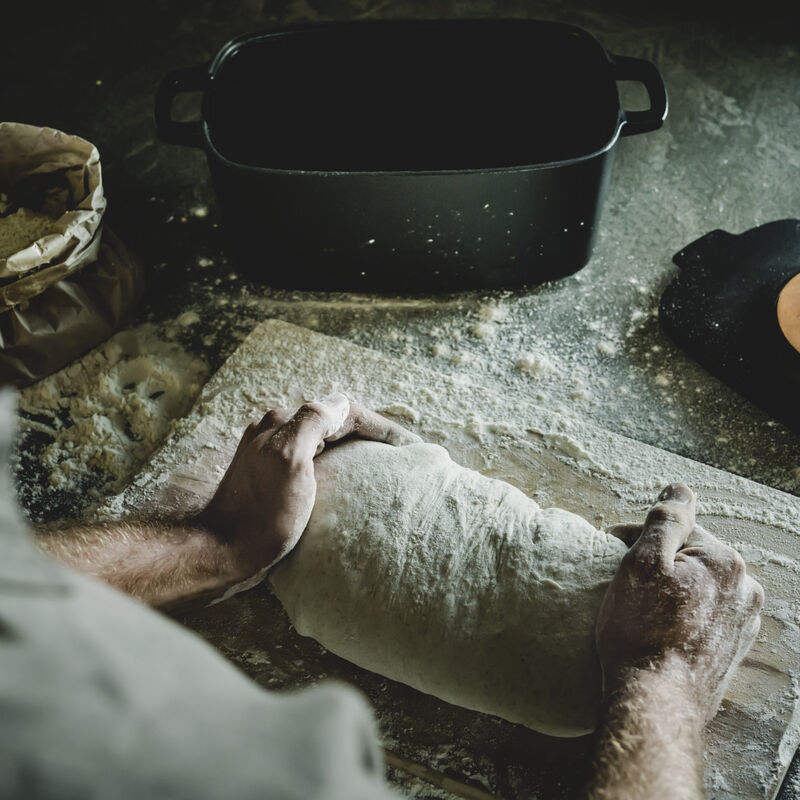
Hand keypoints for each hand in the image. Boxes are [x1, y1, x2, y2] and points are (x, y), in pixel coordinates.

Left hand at [199, 394, 418, 579]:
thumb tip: (338, 400)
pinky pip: (312, 461)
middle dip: (367, 432)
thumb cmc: (260, 513)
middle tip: (399, 452)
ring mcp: (271, 456)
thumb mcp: (288, 460)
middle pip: (331, 422)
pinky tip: (345, 483)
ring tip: (379, 466)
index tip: (406, 443)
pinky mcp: (271, 479)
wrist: (221, 552)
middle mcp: (274, 433)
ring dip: (352, 447)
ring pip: (322, 441)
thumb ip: (311, 423)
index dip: (376, 424)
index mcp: (281, 423)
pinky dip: (336, 464)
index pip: (339, 410)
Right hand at [597, 483, 763, 722]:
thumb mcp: (642, 563)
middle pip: (689, 557)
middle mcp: (743, 589)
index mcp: (724, 561)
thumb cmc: (641, 630)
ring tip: (639, 608)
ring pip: (696, 586)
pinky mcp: (733, 649)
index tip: (611, 551)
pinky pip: (702, 615)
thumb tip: (680, 488)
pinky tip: (658, 628)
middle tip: (624, 581)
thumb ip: (666, 519)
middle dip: (657, 561)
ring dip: (670, 588)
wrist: (655, 701)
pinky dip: (681, 614)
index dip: (637, 536)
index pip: (676, 529)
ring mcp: (741, 622)